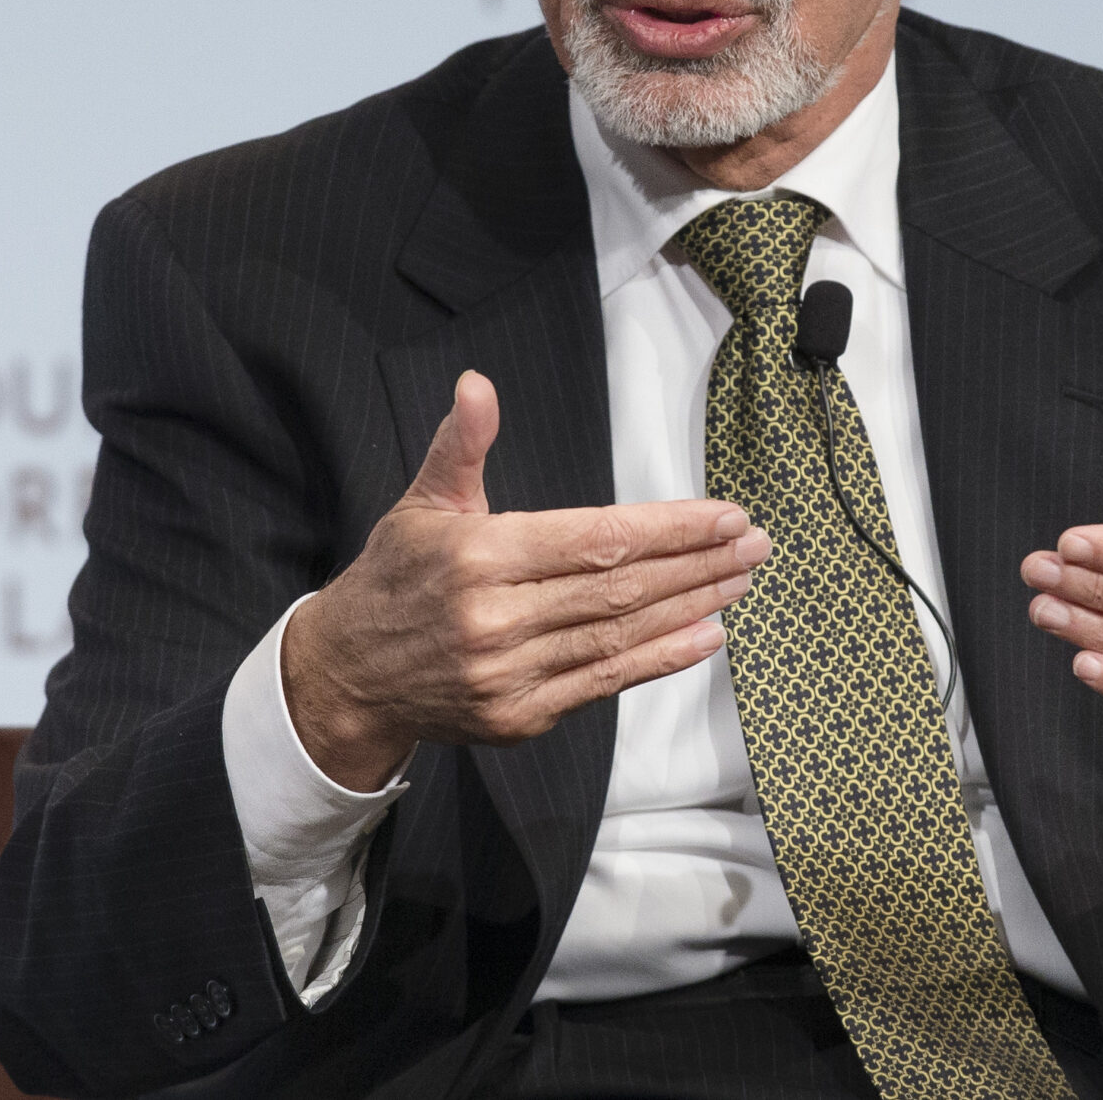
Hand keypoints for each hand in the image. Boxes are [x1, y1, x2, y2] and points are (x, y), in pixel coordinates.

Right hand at [282, 370, 771, 789]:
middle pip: (620, 588)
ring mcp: (509, 675)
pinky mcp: (519, 717)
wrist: (348, 676)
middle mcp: (495, 619)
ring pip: (621, 635)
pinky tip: (706, 635)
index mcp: (479, 556)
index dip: (668, 528)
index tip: (723, 514)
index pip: (596, 538)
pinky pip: (605, 682)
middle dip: (697, 562)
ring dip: (692, 606)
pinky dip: (661, 660)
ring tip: (741, 578)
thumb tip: (477, 386)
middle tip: (754, 542)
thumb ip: (461, 445)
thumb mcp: (422, 503)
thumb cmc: (398, 578)